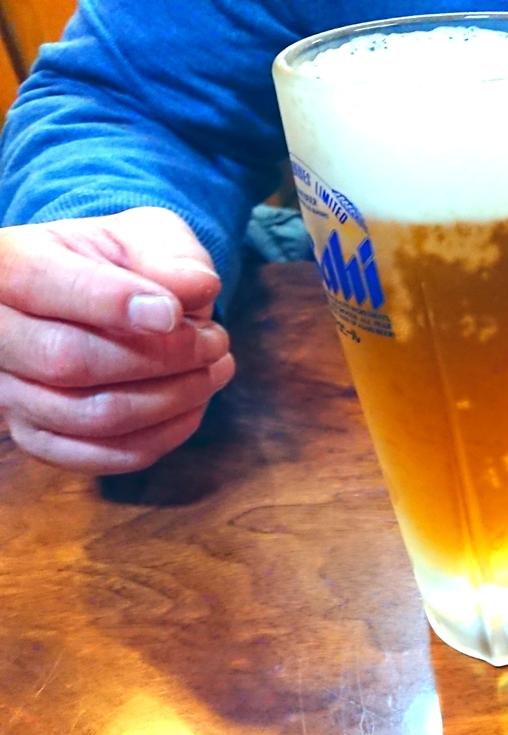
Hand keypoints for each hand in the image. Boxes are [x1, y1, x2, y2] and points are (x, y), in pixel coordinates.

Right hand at [0, 207, 232, 474]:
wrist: (111, 297)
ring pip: (91, 415)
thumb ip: (170, 255)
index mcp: (6, 264)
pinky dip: (159, 436)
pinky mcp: (38, 436)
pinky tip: (193, 406)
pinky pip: (98, 456)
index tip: (173, 313)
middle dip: (160, 356)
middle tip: (216, 342)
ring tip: (216, 369)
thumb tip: (196, 288)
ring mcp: (9, 392)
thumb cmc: (129, 261)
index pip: (40, 284)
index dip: (112, 302)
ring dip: (171, 398)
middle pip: (69, 360)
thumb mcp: (151, 236)